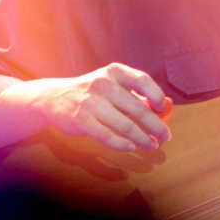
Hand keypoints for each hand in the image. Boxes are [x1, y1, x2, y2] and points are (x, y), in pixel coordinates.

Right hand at [0, 64, 171, 153]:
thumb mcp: (111, 85)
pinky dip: (122, 144)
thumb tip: (165, 108)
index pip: (142, 80)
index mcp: (114, 72)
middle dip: (156, 125)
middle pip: (138, 108)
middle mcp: (103, 84)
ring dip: (142, 138)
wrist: (54, 98)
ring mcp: (91, 102)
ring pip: (125, 125)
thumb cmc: (92, 93)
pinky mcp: (80, 120)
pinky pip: (107, 136)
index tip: (163, 109)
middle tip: (165, 136)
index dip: (156, 96)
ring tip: (152, 145)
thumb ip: (135, 95)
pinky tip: (131, 147)